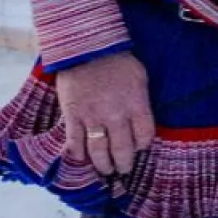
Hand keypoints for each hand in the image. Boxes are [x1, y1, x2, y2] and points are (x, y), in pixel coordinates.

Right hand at [56, 51, 154, 176]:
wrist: (86, 47)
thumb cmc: (117, 60)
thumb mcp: (140, 78)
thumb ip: (141, 101)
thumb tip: (141, 120)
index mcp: (136, 105)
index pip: (145, 136)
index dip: (143, 145)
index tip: (139, 147)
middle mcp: (116, 116)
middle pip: (122, 150)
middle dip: (124, 163)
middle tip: (123, 168)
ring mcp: (92, 118)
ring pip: (99, 152)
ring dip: (103, 165)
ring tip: (106, 170)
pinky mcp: (72, 116)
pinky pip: (74, 143)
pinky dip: (78, 155)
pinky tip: (81, 160)